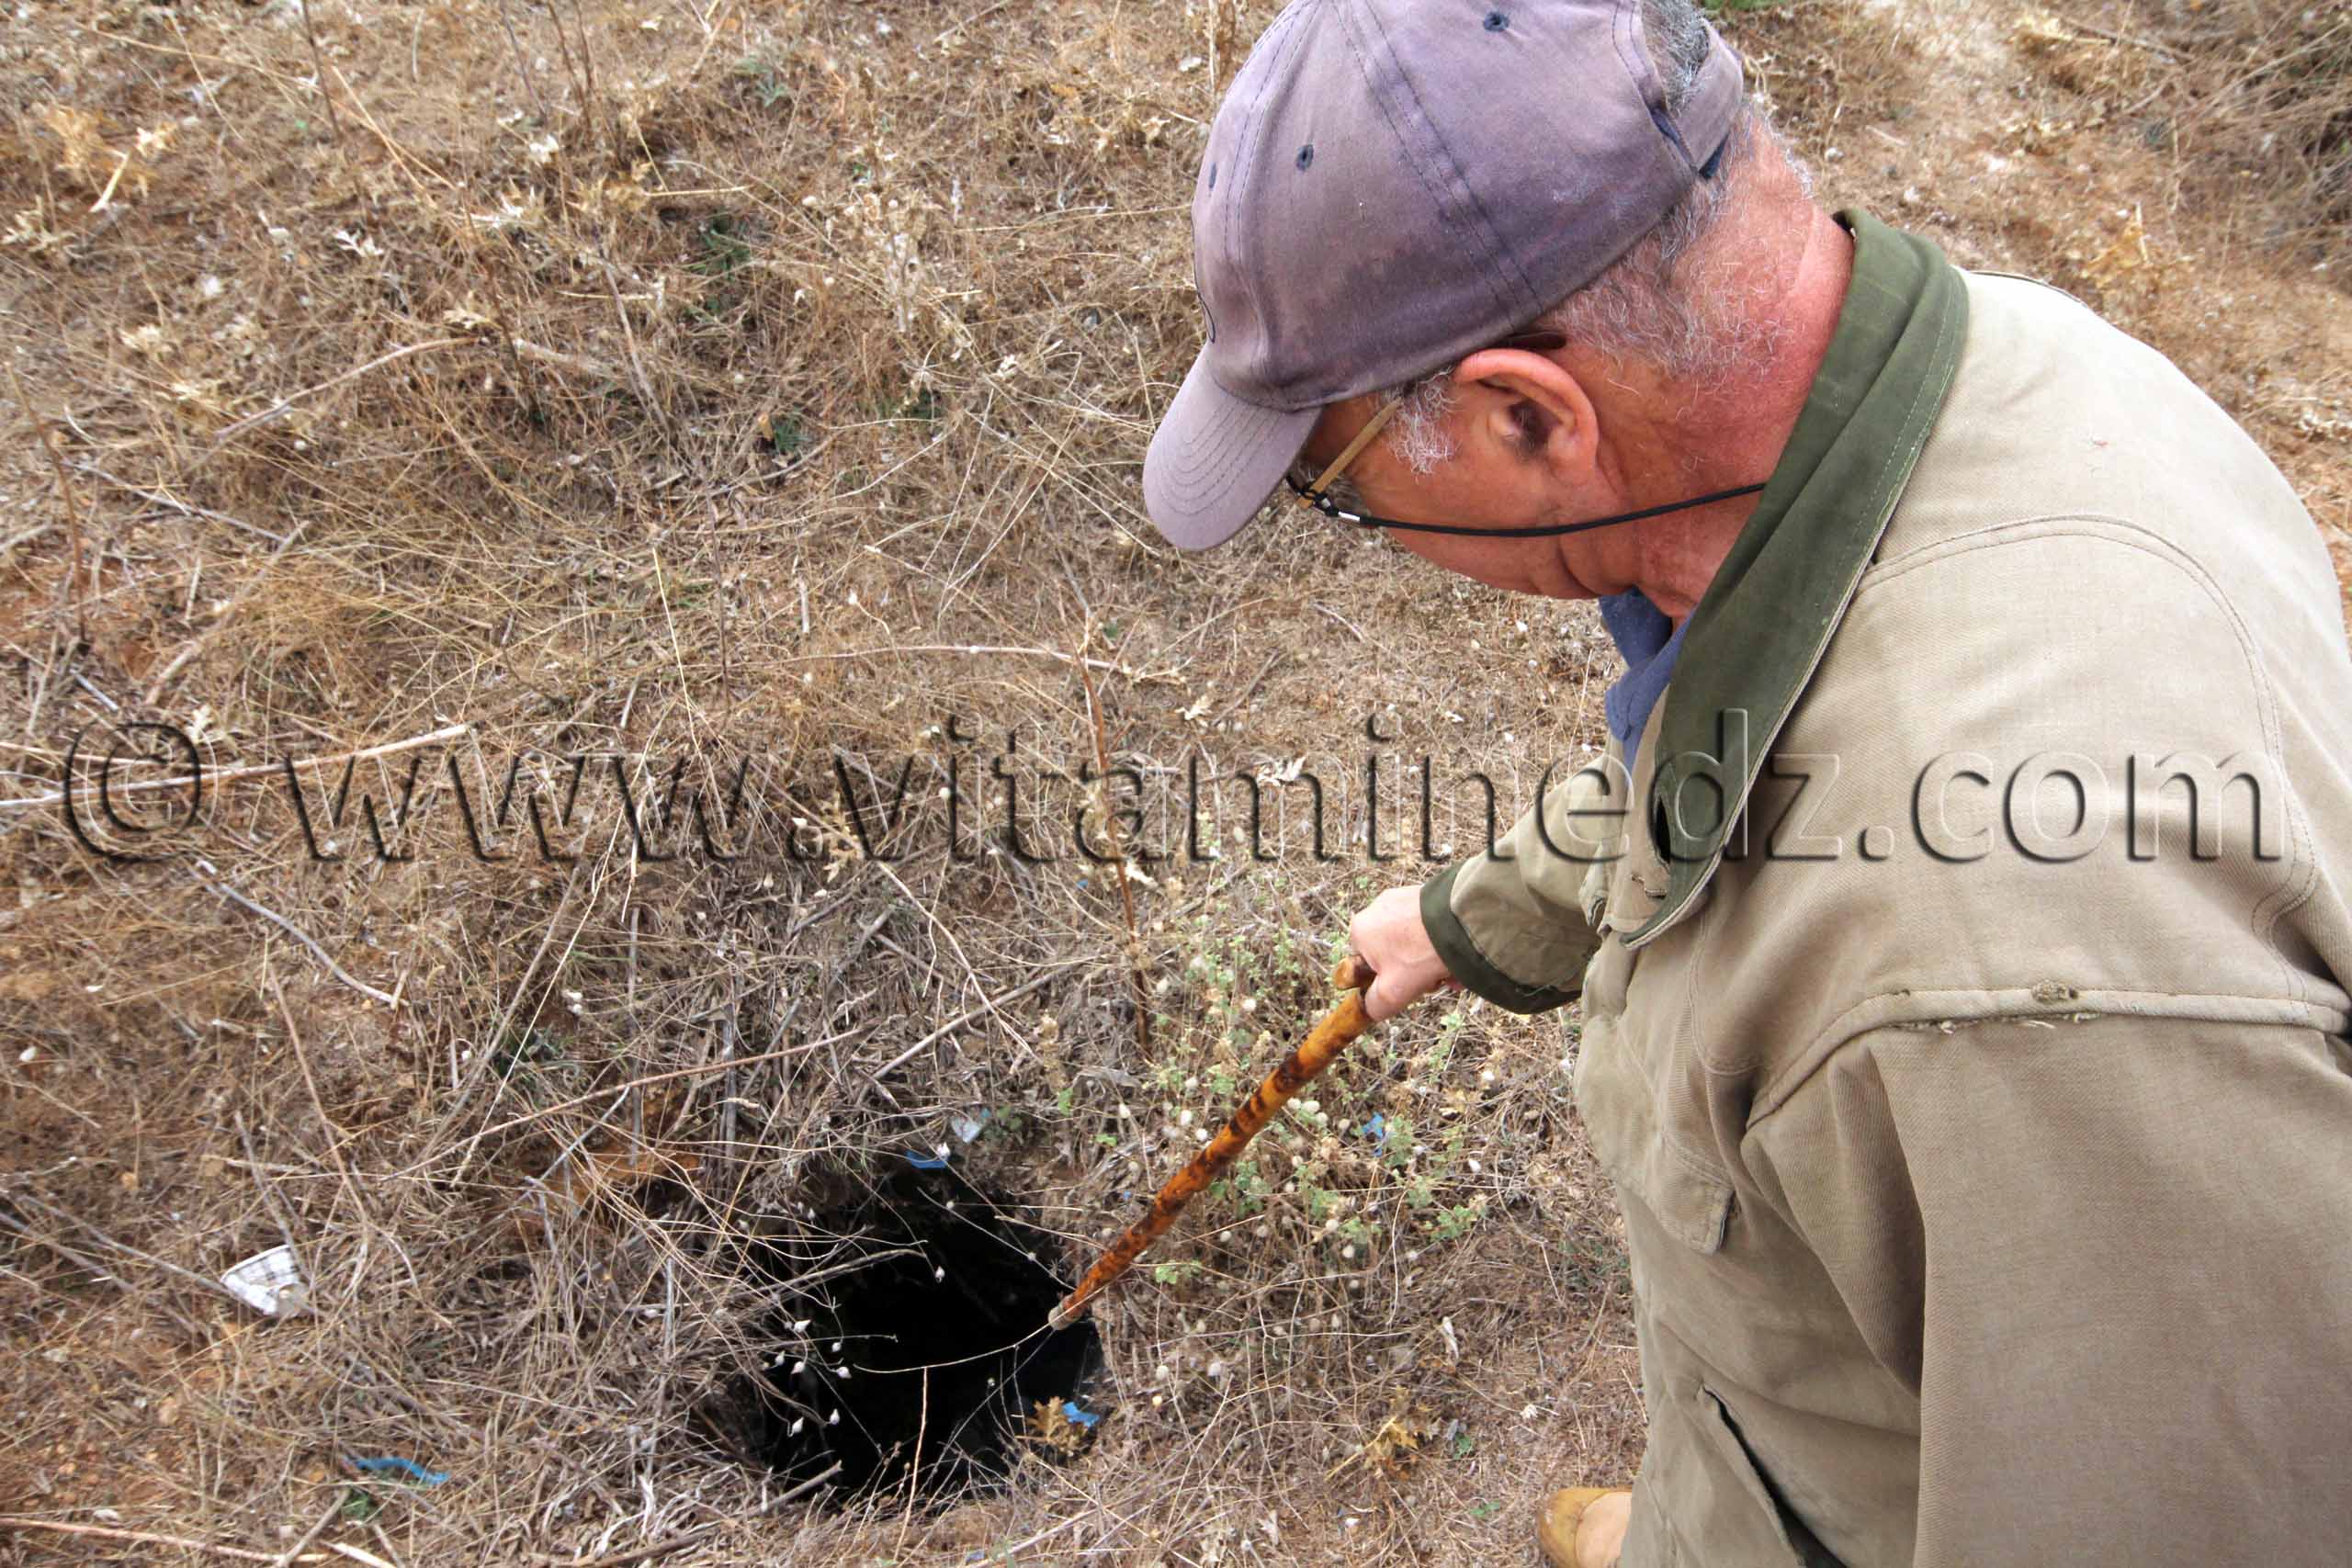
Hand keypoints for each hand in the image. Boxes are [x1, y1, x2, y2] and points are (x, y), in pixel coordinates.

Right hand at [1346, 885, 1459, 1021]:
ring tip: (1450, 970)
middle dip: (1414, 972)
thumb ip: (1374, 1005)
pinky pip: (1429, 924)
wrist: (1458, 921)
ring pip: (1414, 940)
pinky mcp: (1425, 894)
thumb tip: (1370, 1009)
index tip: (1406, 988)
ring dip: (1430, 960)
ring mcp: (1402, 898)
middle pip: (1393, 953)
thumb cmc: (1420, 955)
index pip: (1366, 964)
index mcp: (1360, 930)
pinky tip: (1457, 952)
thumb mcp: (1392, 993)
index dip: (1386, 981)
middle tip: (1434, 981)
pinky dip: (1440, 940)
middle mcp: (1376, 908)